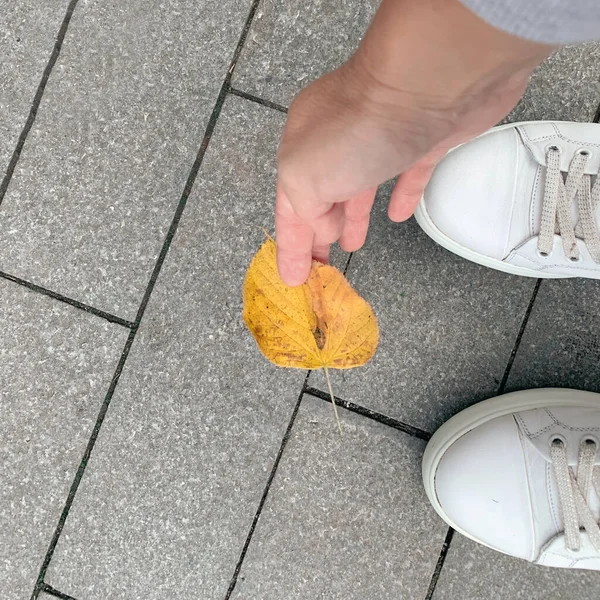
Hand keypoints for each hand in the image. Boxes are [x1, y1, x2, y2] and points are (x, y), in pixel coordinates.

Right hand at [275, 0, 552, 284]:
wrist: (430, 82)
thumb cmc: (359, 129)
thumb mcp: (304, 176)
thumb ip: (304, 210)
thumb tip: (326, 227)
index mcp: (303, 147)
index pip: (290, 206)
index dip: (291, 245)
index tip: (294, 278)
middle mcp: (338, 140)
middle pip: (323, 197)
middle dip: (318, 233)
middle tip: (320, 267)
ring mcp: (382, 139)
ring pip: (360, 188)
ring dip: (351, 218)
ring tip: (351, 246)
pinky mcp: (424, 140)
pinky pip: (407, 175)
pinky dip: (399, 196)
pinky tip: (398, 216)